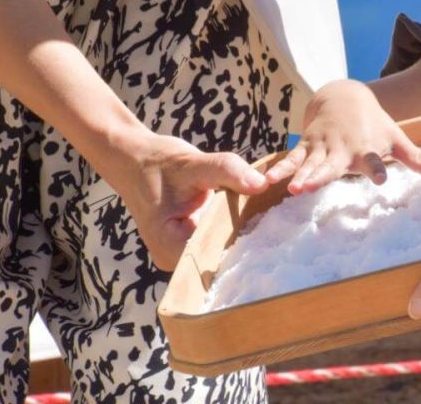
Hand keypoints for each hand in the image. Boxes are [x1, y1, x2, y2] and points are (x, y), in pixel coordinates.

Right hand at [113, 132, 271, 270]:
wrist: (137, 159)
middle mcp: (176, 258)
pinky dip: (239, 227)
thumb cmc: (159, 162)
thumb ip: (226, 171)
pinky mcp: (195, 241)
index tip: (275, 235)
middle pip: (221, 259)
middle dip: (251, 244)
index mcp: (168, 247)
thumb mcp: (192, 163)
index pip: (214, 261)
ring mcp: (185, 252)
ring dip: (247, 235)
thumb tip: (262, 184)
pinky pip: (222, 240)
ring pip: (224, 250)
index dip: (246, 249)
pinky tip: (261, 217)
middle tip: (283, 229)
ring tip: (277, 223)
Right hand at [265, 79, 420, 194]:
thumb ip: (417, 158)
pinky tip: (269, 181)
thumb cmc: (376, 125)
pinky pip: (293, 159)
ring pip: (310, 164)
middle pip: (334, 165)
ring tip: (293, 189)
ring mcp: (323, 147)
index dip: (377, 169)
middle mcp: (343, 149)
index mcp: (367, 149)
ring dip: (301, 176)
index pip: (374, 161)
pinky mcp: (307, 146)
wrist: (345, 96)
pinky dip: (282, 168)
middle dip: (324, 176)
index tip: (381, 178)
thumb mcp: (398, 139)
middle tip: (313, 188)